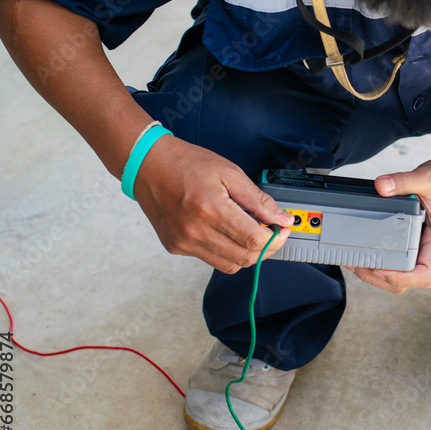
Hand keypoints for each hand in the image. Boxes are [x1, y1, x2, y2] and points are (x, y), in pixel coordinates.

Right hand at [132, 136, 293, 273]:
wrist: (147, 165)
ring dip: (248, 253)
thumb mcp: (229, 173)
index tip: (283, 228)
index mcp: (210, 209)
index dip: (276, 238)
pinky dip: (227, 251)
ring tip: (252, 232)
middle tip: (273, 232)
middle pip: (245, 257)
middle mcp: (194, 230)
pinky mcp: (176, 247)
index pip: (254, 239)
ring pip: (230, 265)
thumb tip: (282, 218)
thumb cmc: (186, 164)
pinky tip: (227, 232)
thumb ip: (258, 199)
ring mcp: (184, 242)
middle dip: (267, 248)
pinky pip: (212, 259)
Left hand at [346, 156, 430, 293]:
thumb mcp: (428, 177)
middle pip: (407, 281)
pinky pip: (398, 260)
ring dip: (377, 274)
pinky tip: (364, 253)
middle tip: (358, 264)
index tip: (382, 268)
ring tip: (355, 262)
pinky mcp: (414, 241)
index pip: (424, 275)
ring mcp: (422, 248)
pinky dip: (380, 262)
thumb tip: (381, 186)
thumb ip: (404, 181)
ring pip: (400, 275)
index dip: (402, 278)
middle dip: (381, 279)